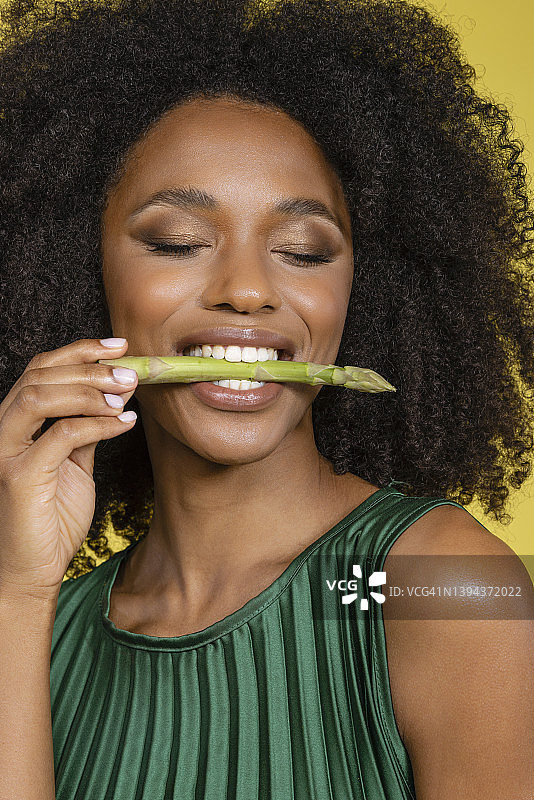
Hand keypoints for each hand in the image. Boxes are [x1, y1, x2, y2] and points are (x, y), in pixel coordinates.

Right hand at [0, 338, 137, 594]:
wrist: (32, 569)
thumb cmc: (51, 519)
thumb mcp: (74, 464)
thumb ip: (85, 430)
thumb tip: (115, 396)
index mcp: (15, 422)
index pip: (41, 369)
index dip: (80, 351)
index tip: (120, 347)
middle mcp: (3, 430)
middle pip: (40, 375)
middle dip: (90, 368)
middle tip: (131, 373)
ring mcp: (5, 452)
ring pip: (41, 397)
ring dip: (90, 390)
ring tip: (126, 394)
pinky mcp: (17, 476)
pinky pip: (61, 437)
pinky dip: (97, 425)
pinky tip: (125, 424)